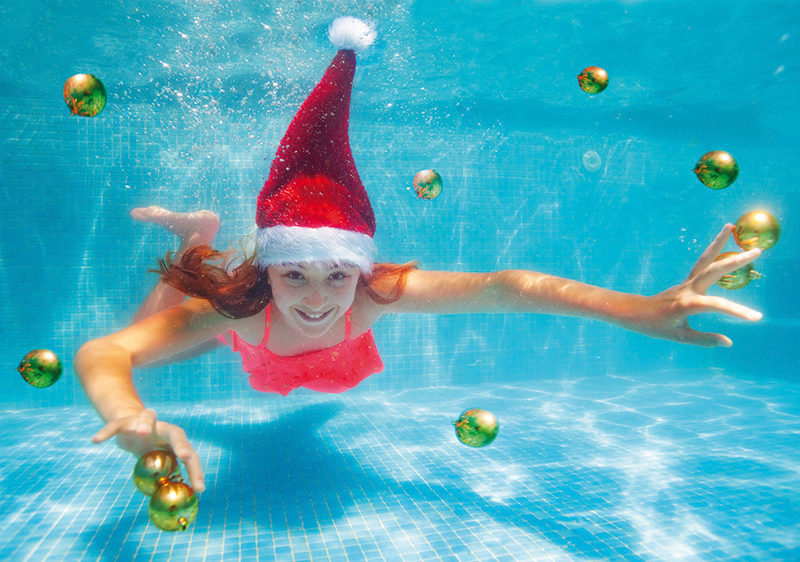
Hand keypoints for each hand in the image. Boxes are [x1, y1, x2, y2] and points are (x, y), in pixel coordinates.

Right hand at [92, 409, 204, 492]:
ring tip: (142, 432)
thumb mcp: (159, 460)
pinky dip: (106, 432)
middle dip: (181, 444)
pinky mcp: (124, 421)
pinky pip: (115, 425)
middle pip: (177, 433)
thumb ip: (166, 474)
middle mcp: (163, 428)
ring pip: (148, 417)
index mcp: (174, 441)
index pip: (189, 454)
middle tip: (185, 456)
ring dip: (145, 423)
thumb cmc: (149, 448)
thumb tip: (172, 502)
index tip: (200, 488)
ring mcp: (144, 422)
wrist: (129, 426)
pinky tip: (96, 440)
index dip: (195, 469)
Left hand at [640, 224, 761, 346]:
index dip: (737, 311)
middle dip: (736, 261)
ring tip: (730, 226)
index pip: (717, 305)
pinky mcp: (687, 280)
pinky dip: (713, 251)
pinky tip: (722, 239)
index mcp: (687, 304)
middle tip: (758, 252)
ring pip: (705, 259)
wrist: (637, 312)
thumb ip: (704, 339)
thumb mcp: (679, 337)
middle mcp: (689, 289)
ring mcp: (688, 282)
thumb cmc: (656, 326)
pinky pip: (702, 263)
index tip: (756, 317)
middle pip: (714, 270)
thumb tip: (728, 342)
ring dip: (718, 242)